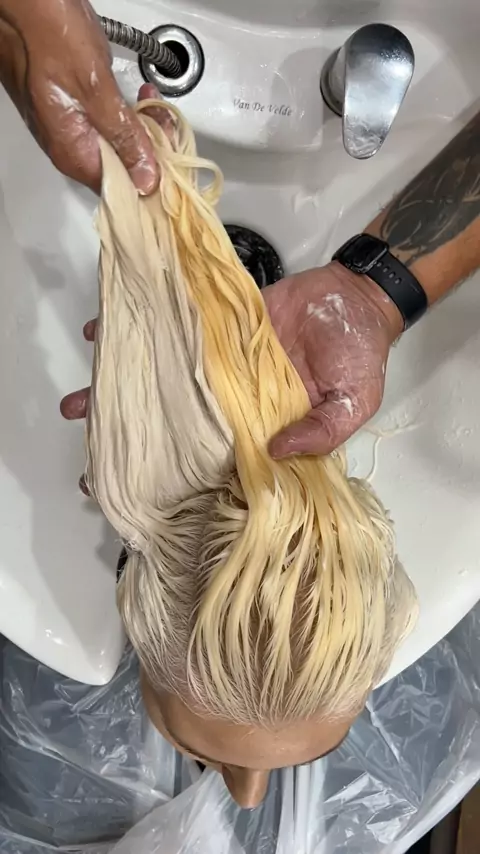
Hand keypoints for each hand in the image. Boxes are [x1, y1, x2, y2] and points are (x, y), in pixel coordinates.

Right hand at [0, 0, 157, 192]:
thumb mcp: (97, 90)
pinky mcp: (70, 110)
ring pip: (117, 145)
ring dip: (141, 127)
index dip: (151, 178)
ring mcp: (68, 129)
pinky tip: (138, 98)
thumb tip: (147, 179)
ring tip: (153, 103)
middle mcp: (69, 148)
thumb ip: (124, 138)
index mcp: (73, 153)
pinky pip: (106, 125)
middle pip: (121, 167)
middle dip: (150, 147)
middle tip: (166, 120)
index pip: (121, 190)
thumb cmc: (50, 36)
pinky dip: (125, 114)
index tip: (173, 159)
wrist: (20, 2)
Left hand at [62, 262, 401, 461]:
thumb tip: (276, 450)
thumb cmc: (359, 357)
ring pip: (163, 382)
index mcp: (261, 430)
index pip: (213, 464)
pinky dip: (139, 332)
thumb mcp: (353, 403)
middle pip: (175, 425)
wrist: (356, 298)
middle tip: (89, 456)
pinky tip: (102, 335)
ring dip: (123, 389)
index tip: (136, 495)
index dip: (178, 481)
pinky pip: (171, 332)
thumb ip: (322, 432)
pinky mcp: (212, 327)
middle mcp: (230, 403)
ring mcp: (216, 364)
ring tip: (77, 403)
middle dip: (134, 440)